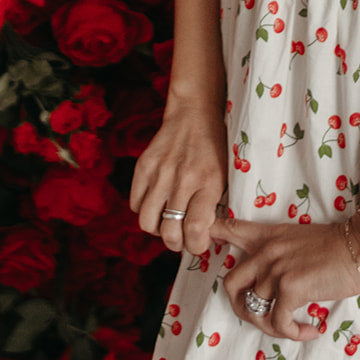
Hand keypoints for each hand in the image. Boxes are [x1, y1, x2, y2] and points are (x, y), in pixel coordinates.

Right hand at [129, 97, 226, 255]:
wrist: (193, 114)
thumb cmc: (214, 149)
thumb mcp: (223, 177)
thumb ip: (212, 207)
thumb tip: (201, 238)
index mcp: (208, 181)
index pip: (196, 229)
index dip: (196, 246)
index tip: (199, 244)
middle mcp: (182, 178)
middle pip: (169, 232)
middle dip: (176, 244)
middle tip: (181, 238)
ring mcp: (160, 171)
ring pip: (147, 222)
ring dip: (157, 229)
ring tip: (167, 222)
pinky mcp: (143, 166)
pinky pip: (135, 204)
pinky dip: (144, 211)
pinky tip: (156, 204)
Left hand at [218, 217, 359, 342]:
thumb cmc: (337, 246)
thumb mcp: (299, 240)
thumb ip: (279, 254)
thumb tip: (272, 282)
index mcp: (267, 236)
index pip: (227, 228)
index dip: (209, 235)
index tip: (203, 246)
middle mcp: (265, 251)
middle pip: (230, 284)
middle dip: (242, 309)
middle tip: (264, 318)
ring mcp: (275, 268)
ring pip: (254, 310)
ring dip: (273, 327)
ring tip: (294, 328)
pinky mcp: (290, 287)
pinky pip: (278, 322)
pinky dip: (293, 333)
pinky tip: (311, 329)